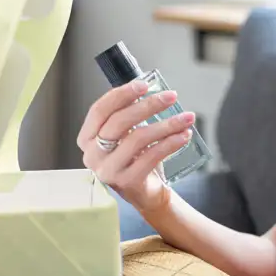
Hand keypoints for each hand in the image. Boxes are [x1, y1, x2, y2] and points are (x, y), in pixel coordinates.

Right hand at [77, 79, 194, 211]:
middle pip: (119, 122)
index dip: (122, 94)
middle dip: (149, 105)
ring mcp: (108, 170)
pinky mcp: (127, 182)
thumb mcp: (127, 133)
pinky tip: (183, 135)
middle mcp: (93, 154)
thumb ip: (131, 113)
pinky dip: (170, 143)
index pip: (100, 110)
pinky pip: (151, 157)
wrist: (146, 191)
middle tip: (171, 96)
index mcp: (88, 138)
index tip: (144, 84)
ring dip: (166, 125)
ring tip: (186, 118)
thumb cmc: (136, 157)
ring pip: (137, 138)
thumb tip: (153, 88)